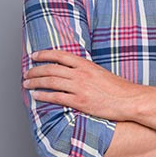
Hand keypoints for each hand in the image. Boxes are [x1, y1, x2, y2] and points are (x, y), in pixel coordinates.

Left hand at [22, 50, 141, 120]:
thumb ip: (87, 71)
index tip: (35, 56)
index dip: (45, 55)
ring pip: (50, 82)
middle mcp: (81, 74)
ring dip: (35, 82)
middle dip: (35, 70)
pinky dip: (43, 95)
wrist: (129, 100)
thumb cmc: (119, 89)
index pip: (60, 55)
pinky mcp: (80, 102)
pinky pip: (56, 97)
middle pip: (51, 69)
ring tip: (26, 83)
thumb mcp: (102, 73)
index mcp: (86, 65)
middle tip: (27, 73)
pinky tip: (36, 96)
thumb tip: (75, 72)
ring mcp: (79, 88)